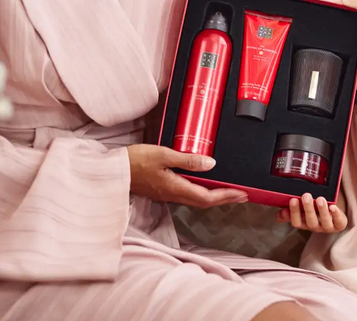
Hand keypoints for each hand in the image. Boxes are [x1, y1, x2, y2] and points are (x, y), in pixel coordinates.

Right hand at [127, 144, 248, 207]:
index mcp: (176, 187)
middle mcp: (174, 194)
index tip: (241, 193)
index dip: (226, 196)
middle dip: (225, 199)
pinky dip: (202, 193)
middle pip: (204, 202)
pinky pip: (187, 195)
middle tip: (242, 195)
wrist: (114, 171)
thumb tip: (212, 164)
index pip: (207, 197)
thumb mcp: (163, 155)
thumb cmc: (136, 161)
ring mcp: (167, 194)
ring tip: (228, 192)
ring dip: (214, 197)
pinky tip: (204, 186)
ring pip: (196, 199)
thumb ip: (187, 160)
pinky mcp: (162, 190)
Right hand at [276, 194, 346, 232]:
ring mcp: (328, 227)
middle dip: (308, 209)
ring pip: (325, 222)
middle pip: (311, 222)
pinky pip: (339, 222)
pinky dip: (336, 214)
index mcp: (304, 223)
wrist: (333, 213)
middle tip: (306, 196)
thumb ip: (290, 212)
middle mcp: (315, 227)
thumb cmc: (314, 210)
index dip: (294, 213)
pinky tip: (333, 207)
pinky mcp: (339, 224)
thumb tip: (278, 214)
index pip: (297, 222)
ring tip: (320, 199)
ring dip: (322, 210)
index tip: (293, 200)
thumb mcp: (301, 211)